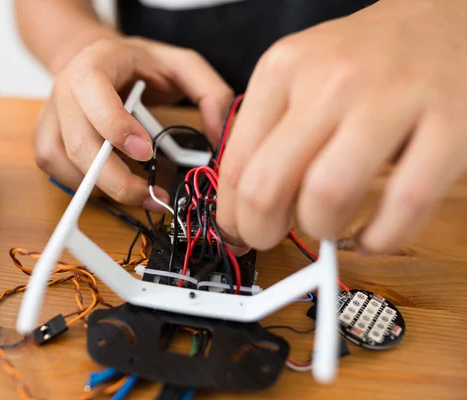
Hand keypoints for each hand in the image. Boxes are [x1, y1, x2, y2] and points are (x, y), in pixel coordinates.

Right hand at [35, 37, 232, 210]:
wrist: (94, 57)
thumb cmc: (137, 64)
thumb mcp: (181, 65)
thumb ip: (210, 92)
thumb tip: (219, 136)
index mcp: (95, 65)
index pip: (92, 94)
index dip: (116, 128)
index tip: (146, 152)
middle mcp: (65, 89)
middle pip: (78, 143)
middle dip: (115, 178)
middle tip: (149, 193)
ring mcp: (52, 114)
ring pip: (61, 161)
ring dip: (98, 187)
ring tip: (135, 192)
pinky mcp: (46, 135)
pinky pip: (54, 167)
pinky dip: (80, 184)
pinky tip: (108, 183)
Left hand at [217, 0, 466, 253]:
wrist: (443, 18)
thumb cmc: (367, 57)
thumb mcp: (301, 73)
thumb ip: (269, 130)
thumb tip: (241, 203)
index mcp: (284, 69)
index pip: (236, 163)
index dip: (230, 215)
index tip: (236, 232)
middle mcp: (330, 80)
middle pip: (268, 186)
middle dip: (260, 231)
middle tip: (271, 239)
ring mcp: (391, 99)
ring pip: (328, 195)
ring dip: (321, 230)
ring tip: (328, 226)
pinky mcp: (449, 122)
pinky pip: (404, 203)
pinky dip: (382, 237)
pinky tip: (373, 236)